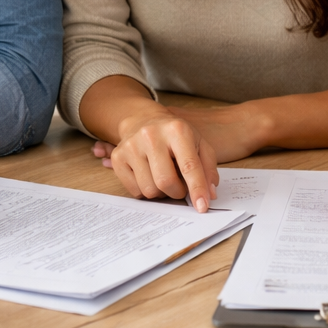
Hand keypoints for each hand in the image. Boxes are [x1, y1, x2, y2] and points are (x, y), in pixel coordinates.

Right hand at [106, 111, 222, 211]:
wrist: (144, 120)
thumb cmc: (175, 135)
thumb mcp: (198, 143)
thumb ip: (207, 168)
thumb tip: (209, 194)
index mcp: (177, 130)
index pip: (189, 165)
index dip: (197, 189)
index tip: (202, 207)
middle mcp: (151, 135)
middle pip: (165, 181)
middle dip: (177, 192)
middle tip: (180, 187)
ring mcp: (131, 146)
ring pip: (149, 190)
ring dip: (161, 193)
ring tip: (164, 178)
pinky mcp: (118, 157)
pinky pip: (134, 191)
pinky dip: (146, 191)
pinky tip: (149, 176)